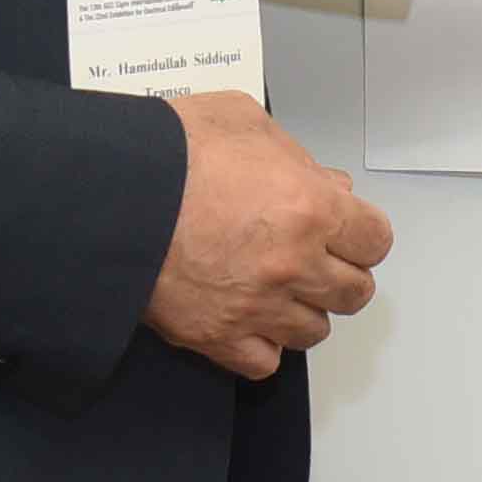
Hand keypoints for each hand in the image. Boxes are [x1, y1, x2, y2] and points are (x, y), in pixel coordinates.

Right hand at [150, 90, 391, 380]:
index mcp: (310, 208)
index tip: (346, 231)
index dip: (361, 233)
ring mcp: (257, 307)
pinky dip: (262, 345)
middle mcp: (293, 265)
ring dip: (304, 310)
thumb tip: (325, 182)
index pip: (375, 242)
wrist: (106, 195)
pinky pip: (265, 362)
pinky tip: (249, 319)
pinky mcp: (216, 337)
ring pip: (314, 331)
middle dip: (340, 273)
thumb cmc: (168, 152)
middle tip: (316, 258)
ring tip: (279, 288)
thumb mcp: (243, 120)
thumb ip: (295, 154)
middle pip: (354, 293)